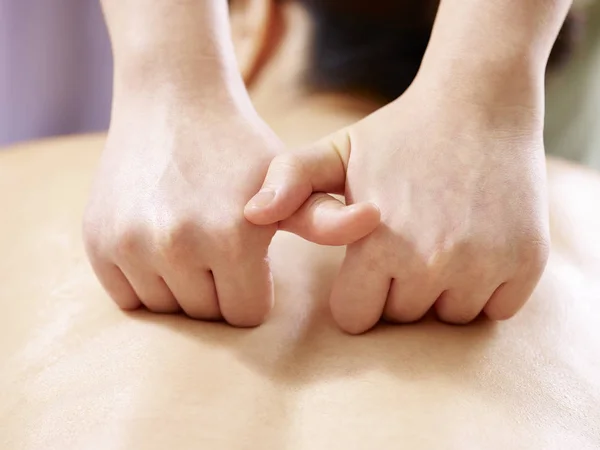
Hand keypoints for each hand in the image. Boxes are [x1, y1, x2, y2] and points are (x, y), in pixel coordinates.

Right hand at [83, 94, 378, 326]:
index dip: (252, 287)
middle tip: (215, 242)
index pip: (247, 314)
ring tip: (188, 239)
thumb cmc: (238, 146)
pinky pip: (131, 300)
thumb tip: (376, 219)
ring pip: (170, 310)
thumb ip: (326, 216)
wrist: (172, 102)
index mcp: (233, 239)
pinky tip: (158, 242)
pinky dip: (146, 282)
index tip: (247, 257)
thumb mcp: (286, 177)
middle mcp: (178, 245)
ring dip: (183, 287)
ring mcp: (132, 246)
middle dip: (218, 288)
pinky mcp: (98, 245)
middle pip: (208, 316)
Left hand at [245, 82, 549, 332]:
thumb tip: (249, 215)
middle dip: (401, 287)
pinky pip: (495, 309)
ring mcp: (483, 266)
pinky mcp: (525, 264)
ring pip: (449, 317)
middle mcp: (430, 264)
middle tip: (412, 237)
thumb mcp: (336, 152)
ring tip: (444, 236)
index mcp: (377, 246)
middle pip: (402, 316)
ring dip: (444, 289)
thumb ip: (287, 182)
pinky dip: (487, 287)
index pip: (356, 317)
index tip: (371, 262)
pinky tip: (478, 242)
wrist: (478, 104)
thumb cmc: (399, 133)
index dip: (360, 292)